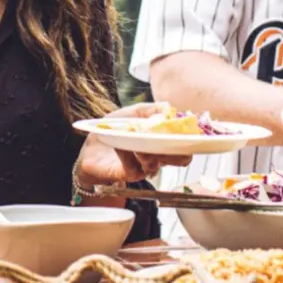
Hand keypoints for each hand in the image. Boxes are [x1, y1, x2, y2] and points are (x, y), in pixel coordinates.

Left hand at [75, 102, 192, 189]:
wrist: (91, 146)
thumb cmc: (114, 129)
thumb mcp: (132, 113)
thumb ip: (149, 109)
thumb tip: (167, 108)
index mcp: (161, 142)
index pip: (184, 145)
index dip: (192, 140)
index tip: (190, 130)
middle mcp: (157, 157)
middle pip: (179, 159)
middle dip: (176, 148)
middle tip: (168, 135)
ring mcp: (143, 167)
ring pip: (155, 163)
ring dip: (147, 150)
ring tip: (137, 139)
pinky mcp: (128, 175)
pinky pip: (133, 167)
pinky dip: (127, 153)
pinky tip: (120, 144)